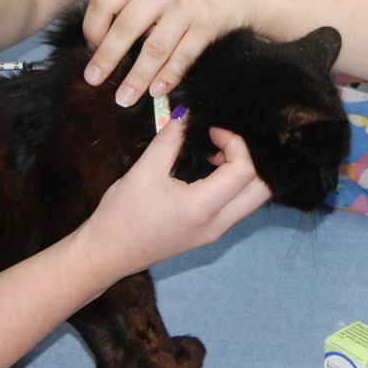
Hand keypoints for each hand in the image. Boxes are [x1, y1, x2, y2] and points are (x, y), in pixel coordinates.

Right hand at [73, 121, 269, 284]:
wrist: (107, 254)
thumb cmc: (121, 216)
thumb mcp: (143, 171)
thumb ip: (168, 140)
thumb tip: (185, 113)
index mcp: (202, 208)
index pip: (245, 171)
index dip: (235, 143)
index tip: (212, 131)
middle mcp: (217, 224)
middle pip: (261, 190)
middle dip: (249, 159)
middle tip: (221, 143)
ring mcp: (215, 232)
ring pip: (251, 200)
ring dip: (242, 173)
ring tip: (212, 156)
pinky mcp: (208, 234)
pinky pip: (236, 207)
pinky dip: (232, 186)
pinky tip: (206, 171)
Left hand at [82, 0, 257, 107]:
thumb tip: (103, 41)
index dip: (93, 28)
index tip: (92, 49)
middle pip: (125, 27)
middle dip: (106, 58)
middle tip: (93, 80)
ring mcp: (187, 3)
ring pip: (153, 48)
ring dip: (137, 78)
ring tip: (124, 98)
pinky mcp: (208, 22)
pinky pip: (182, 56)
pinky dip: (168, 77)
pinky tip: (157, 91)